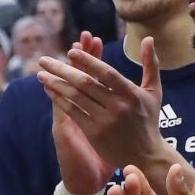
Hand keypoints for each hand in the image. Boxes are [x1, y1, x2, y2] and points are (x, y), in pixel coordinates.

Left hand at [36, 34, 169, 169]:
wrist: (145, 156)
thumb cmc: (148, 120)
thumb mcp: (154, 92)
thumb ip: (150, 64)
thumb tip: (147, 38)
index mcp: (132, 95)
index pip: (107, 73)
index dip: (89, 61)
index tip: (71, 51)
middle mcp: (118, 107)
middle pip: (86, 84)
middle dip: (62, 70)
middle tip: (44, 60)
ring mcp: (105, 121)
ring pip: (76, 98)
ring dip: (56, 84)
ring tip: (41, 74)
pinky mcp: (94, 133)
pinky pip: (73, 112)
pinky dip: (59, 100)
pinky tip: (49, 90)